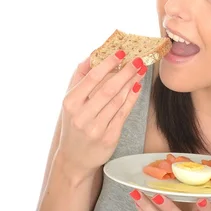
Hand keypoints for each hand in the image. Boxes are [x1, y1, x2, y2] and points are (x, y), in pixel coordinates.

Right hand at [56, 51, 146, 181]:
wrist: (74, 158)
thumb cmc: (73, 124)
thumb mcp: (70, 102)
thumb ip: (79, 78)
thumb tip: (92, 55)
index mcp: (70, 103)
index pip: (91, 78)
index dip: (108, 64)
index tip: (121, 52)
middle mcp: (82, 116)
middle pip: (108, 89)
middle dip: (125, 72)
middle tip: (138, 60)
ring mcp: (96, 128)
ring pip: (118, 100)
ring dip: (132, 83)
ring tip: (140, 70)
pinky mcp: (110, 137)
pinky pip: (124, 113)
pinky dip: (132, 98)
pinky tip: (137, 87)